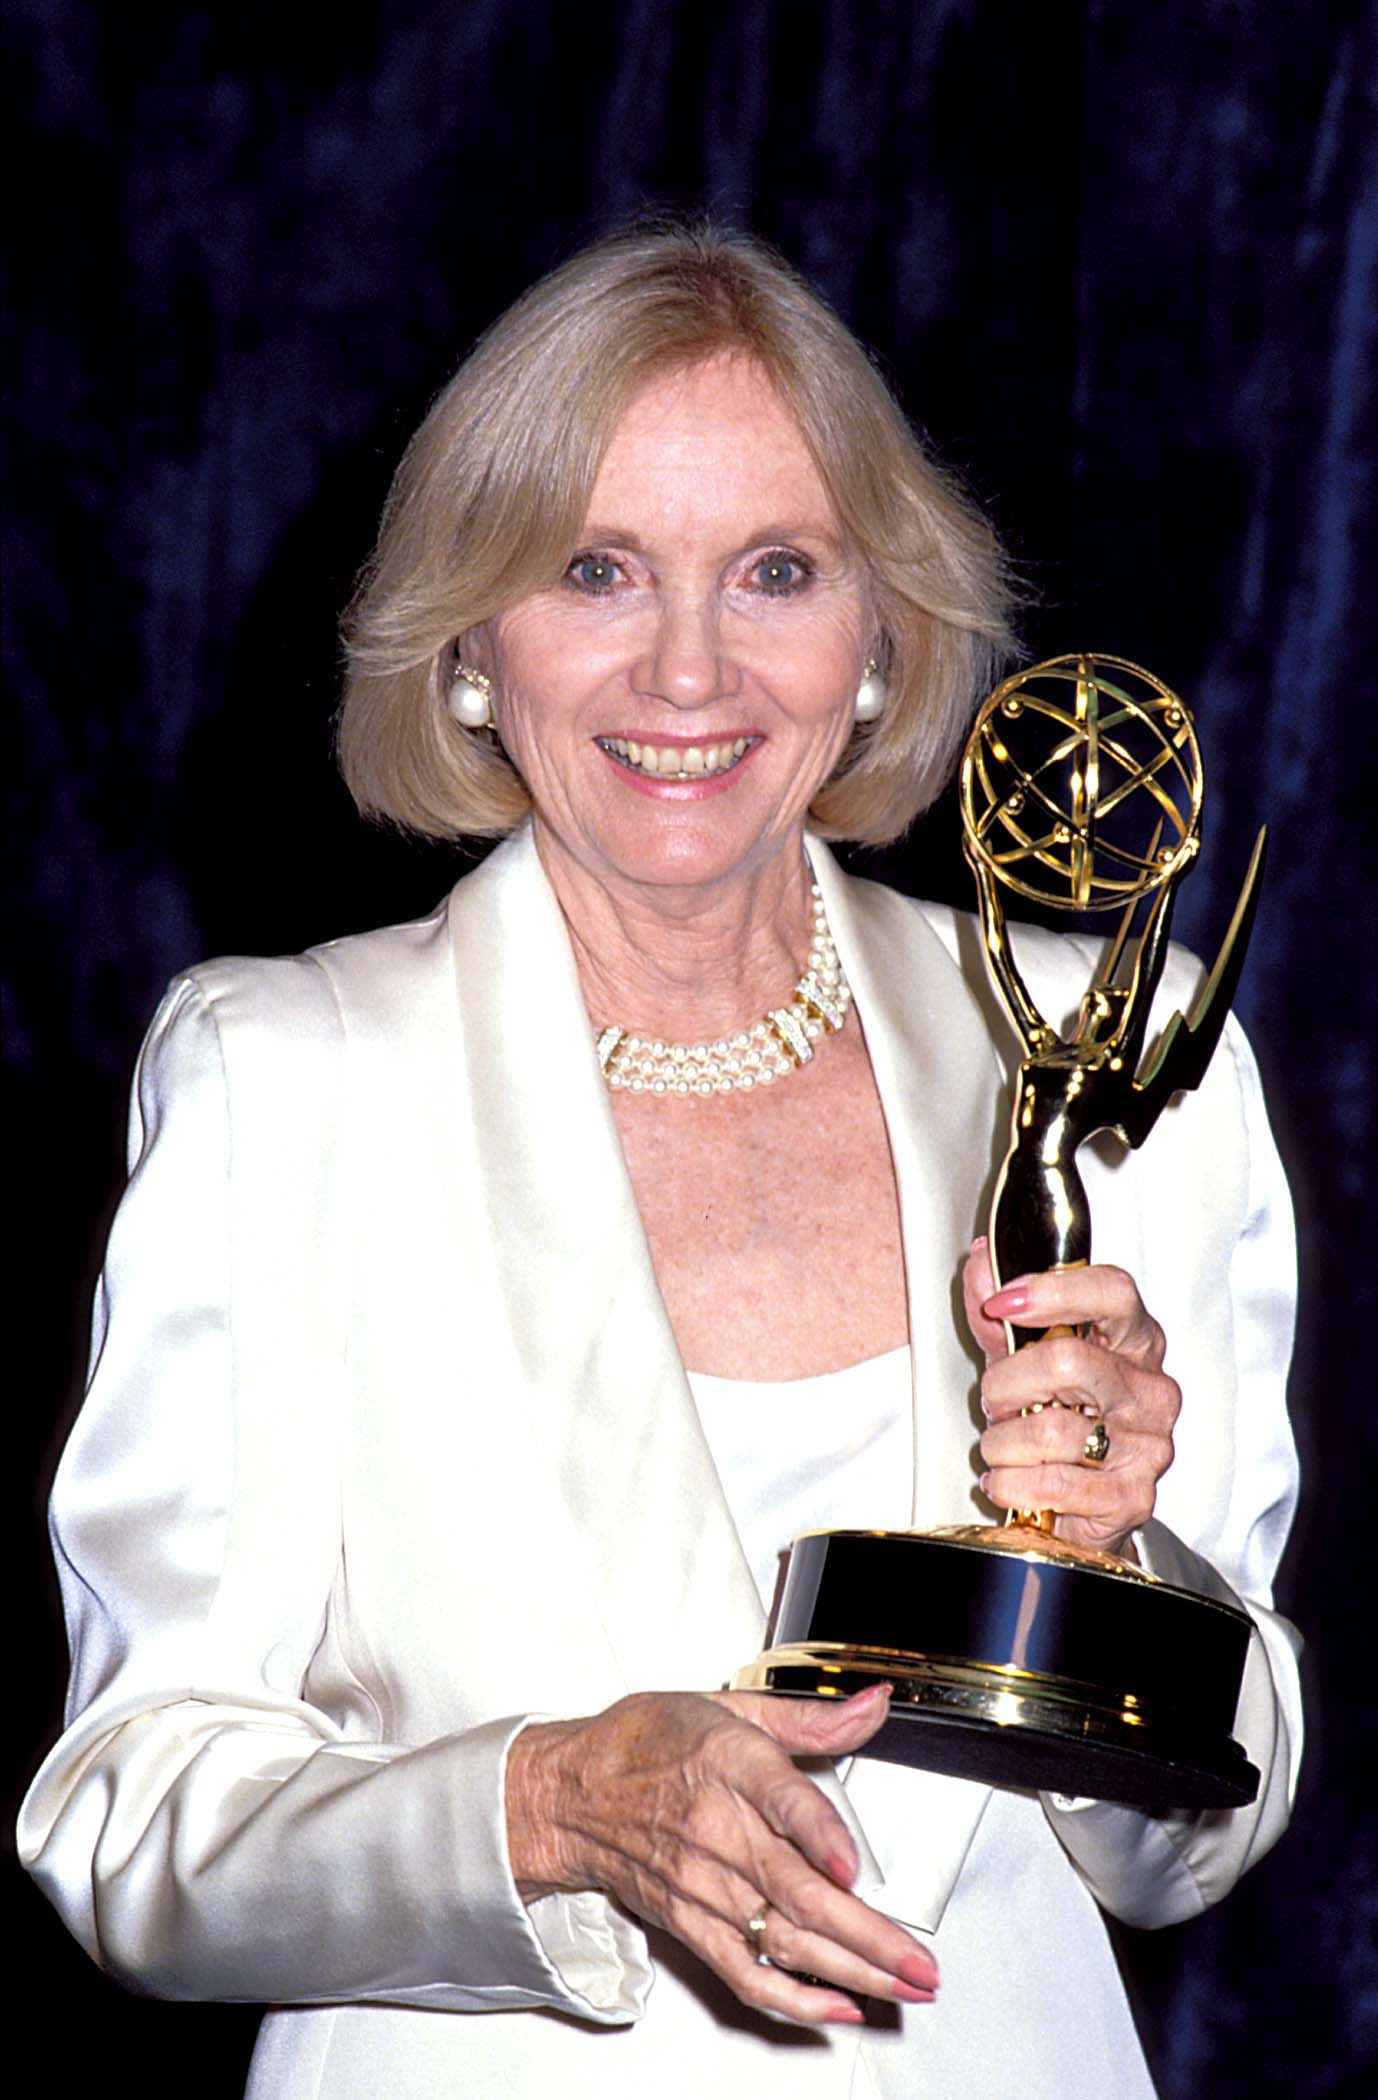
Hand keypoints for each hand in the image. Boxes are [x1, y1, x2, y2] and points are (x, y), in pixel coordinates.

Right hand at [505, 1684, 938, 2024]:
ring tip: (902, 1987)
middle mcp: (716, 1828)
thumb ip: (811, 1716)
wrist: (571, 1792)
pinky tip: (837, 2005)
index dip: (818, 1836)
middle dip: (868, 1936)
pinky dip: (793, 1998)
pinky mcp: (689, 1922)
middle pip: (796, 1892)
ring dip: (850, 1971)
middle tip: (920, 1963)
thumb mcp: (729, 1706)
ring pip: (782, 1939)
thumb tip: (874, 1704)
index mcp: (728, 1760)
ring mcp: (702, 1884)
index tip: (852, 1867)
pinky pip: (744, 1972)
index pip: (779, 1800)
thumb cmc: (647, 1742)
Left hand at [962, 1238, 1180, 1555]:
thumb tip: (979, 1260)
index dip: (1053, 1290)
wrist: (1081, 1500)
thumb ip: (997, 1309)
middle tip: (997, 1401)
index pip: (1112, 1291)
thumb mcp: (1020, 1356)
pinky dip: (1013, 1484)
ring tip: (1005, 1448)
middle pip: (1067, 1360)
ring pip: (1050, 1429)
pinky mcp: (1134, 1495)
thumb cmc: (1056, 1416)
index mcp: (1133, 1338)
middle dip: (1006, 1384)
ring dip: (1003, 1443)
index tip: (1001, 1304)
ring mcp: (1149, 1442)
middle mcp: (1150, 1387)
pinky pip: (1054, 1484)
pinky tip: (1012, 1481)